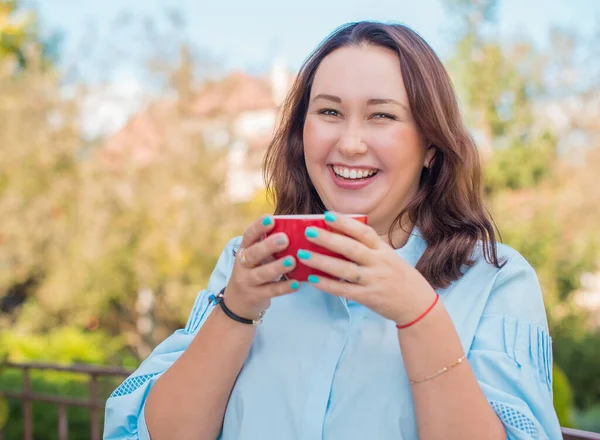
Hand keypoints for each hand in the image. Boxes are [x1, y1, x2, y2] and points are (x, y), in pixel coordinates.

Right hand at [224, 215, 299, 318]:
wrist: (238, 301)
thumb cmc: (255, 270)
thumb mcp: (257, 256)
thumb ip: (270, 244)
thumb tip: (297, 228)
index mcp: (244, 249)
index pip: (248, 235)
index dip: (258, 226)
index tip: (270, 218)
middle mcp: (243, 264)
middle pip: (253, 254)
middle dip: (268, 246)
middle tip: (285, 239)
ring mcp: (247, 281)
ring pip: (261, 274)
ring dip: (277, 267)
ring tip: (292, 261)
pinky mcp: (256, 296)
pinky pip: (271, 291)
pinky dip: (284, 287)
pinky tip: (297, 283)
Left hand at [297, 211, 436, 324]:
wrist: (417, 305)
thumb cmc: (399, 277)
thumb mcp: (389, 257)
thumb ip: (369, 248)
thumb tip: (339, 236)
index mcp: (383, 250)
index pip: (364, 232)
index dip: (345, 223)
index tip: (327, 215)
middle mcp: (378, 263)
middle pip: (351, 249)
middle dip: (328, 239)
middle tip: (308, 232)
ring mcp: (373, 281)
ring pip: (344, 270)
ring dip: (321, 262)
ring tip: (303, 255)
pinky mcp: (368, 298)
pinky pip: (344, 290)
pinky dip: (327, 285)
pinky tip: (312, 279)